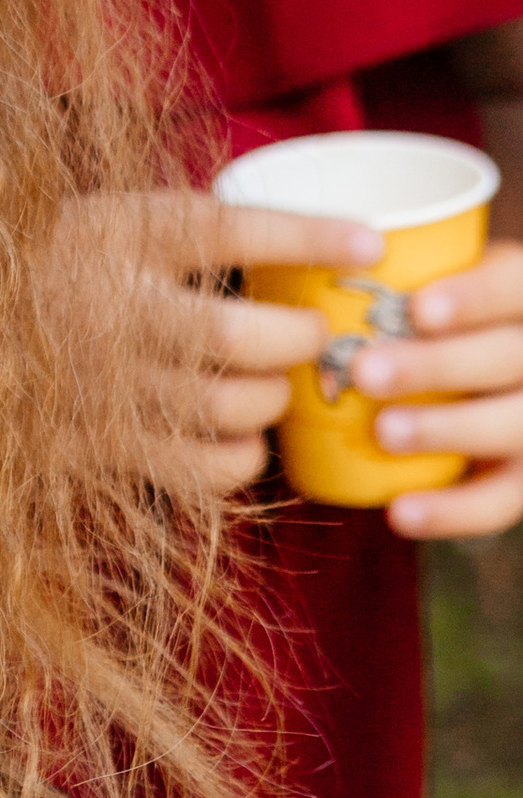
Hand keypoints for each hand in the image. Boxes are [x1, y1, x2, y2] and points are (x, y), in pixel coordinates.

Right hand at [85, 192, 370, 497]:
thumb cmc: (55, 269)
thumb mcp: (106, 223)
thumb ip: (184, 229)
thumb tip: (317, 239)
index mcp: (109, 237)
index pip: (223, 229)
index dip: (304, 235)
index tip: (369, 241)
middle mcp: (107, 309)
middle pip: (238, 334)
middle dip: (299, 339)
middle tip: (311, 335)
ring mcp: (101, 384)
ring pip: (229, 404)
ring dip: (273, 397)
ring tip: (271, 384)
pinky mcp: (98, 446)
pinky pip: (203, 466)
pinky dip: (242, 454)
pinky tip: (238, 433)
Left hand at [357, 239, 522, 538]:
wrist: (477, 386)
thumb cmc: (433, 325)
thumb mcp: (433, 289)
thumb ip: (394, 284)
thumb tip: (297, 283)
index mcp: (520, 299)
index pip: (513, 286)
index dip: (475, 296)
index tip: (417, 307)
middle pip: (508, 357)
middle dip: (438, 365)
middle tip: (367, 371)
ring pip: (512, 427)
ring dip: (446, 429)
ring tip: (383, 431)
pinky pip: (500, 502)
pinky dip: (452, 511)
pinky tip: (400, 513)